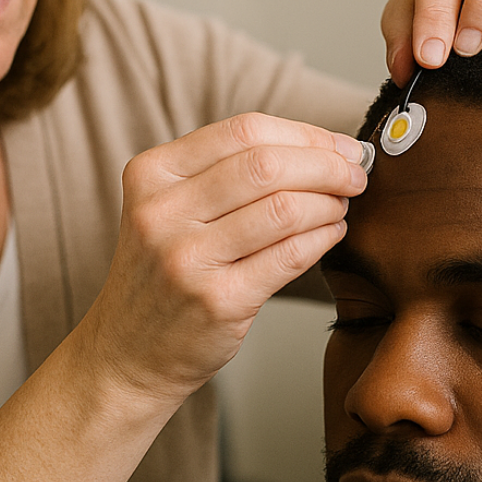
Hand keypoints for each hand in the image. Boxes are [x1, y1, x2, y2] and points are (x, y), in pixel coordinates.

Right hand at [82, 113, 367, 407]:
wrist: (129, 350)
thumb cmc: (162, 273)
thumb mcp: (167, 208)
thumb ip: (223, 172)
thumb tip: (320, 145)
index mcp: (149, 175)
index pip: (242, 130)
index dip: (304, 134)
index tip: (338, 146)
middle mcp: (160, 212)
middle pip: (266, 165)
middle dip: (327, 165)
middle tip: (354, 175)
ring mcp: (185, 258)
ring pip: (284, 208)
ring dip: (329, 203)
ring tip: (338, 208)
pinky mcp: (217, 300)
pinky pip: (291, 255)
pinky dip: (323, 238)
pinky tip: (329, 235)